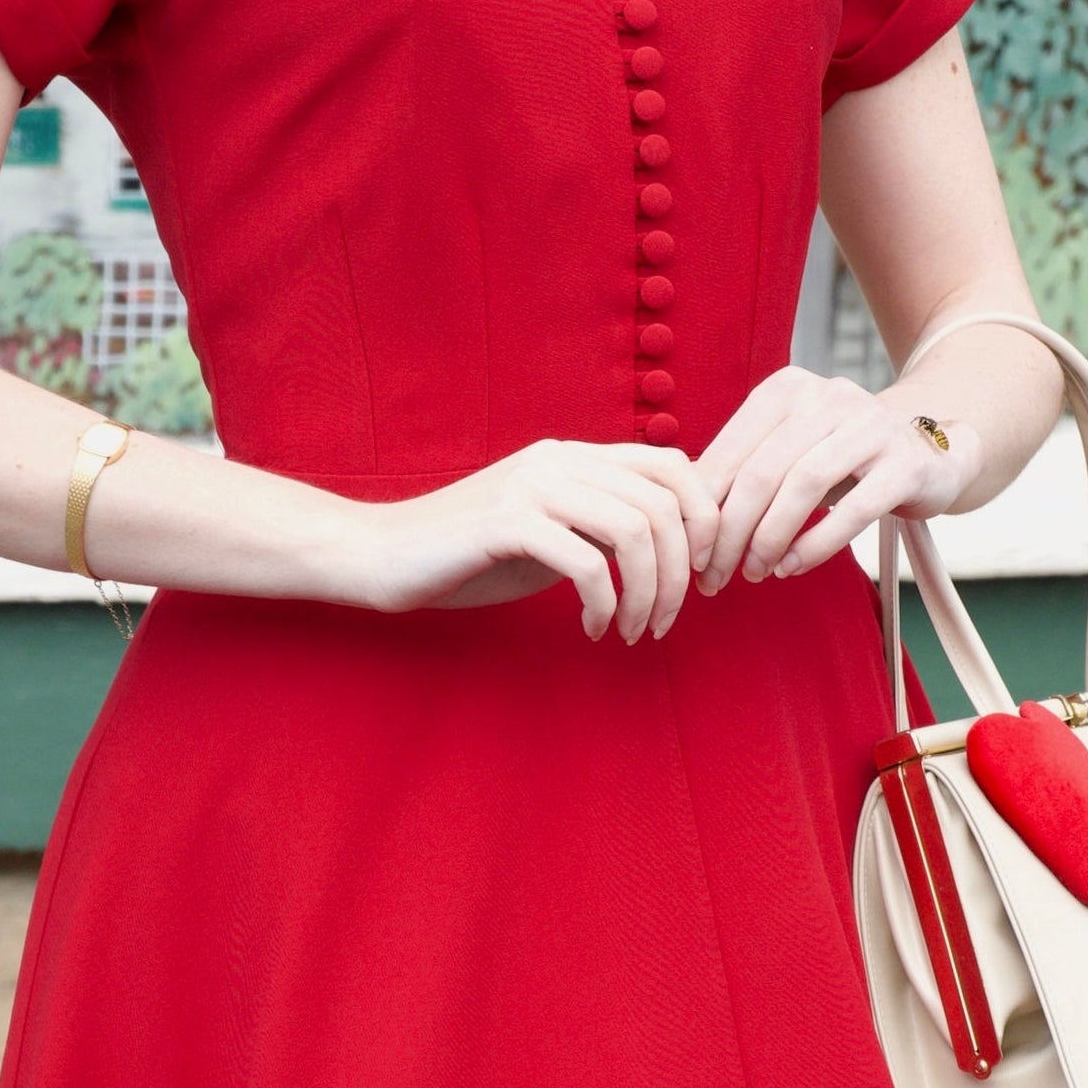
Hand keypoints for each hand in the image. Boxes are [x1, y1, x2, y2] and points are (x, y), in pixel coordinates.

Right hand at [350, 438, 711, 641]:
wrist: (384, 555)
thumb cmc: (471, 554)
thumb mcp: (552, 531)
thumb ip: (601, 524)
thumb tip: (674, 544)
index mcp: (575, 457)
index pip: (674, 466)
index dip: (704, 520)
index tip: (701, 577)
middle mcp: (559, 460)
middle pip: (662, 505)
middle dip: (680, 573)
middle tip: (667, 619)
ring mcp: (532, 487)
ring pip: (632, 532)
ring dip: (647, 594)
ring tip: (632, 631)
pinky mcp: (506, 523)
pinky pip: (586, 563)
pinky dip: (604, 605)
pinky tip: (593, 629)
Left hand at [685, 368, 979, 590]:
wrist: (931, 453)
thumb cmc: (842, 461)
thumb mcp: (788, 454)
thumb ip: (741, 473)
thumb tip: (679, 516)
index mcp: (787, 389)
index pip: (731, 451)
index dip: (705, 508)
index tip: (691, 554)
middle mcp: (829, 396)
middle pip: (762, 470)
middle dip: (732, 531)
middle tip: (716, 574)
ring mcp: (871, 425)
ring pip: (803, 485)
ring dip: (770, 538)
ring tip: (756, 572)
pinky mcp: (905, 463)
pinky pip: (854, 509)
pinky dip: (816, 544)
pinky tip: (792, 567)